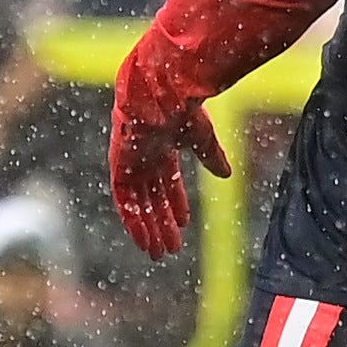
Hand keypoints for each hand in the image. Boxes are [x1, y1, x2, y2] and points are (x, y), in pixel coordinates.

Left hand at [109, 86, 231, 258]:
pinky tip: (143, 241)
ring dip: (148, 229)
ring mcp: (131, 163)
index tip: (182, 224)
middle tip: (170, 249)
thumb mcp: (202, 138)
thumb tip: (227, 175)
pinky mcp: (120, 167)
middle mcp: (144, 157)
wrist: (160, 93)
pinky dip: (133, 221)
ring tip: (158, 253)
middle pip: (153, 198)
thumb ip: (211, 156)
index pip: (168, 182)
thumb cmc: (182, 108)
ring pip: (139, 204)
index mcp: (163, 146)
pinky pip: (123, 201)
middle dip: (161, 224)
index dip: (175, 204)